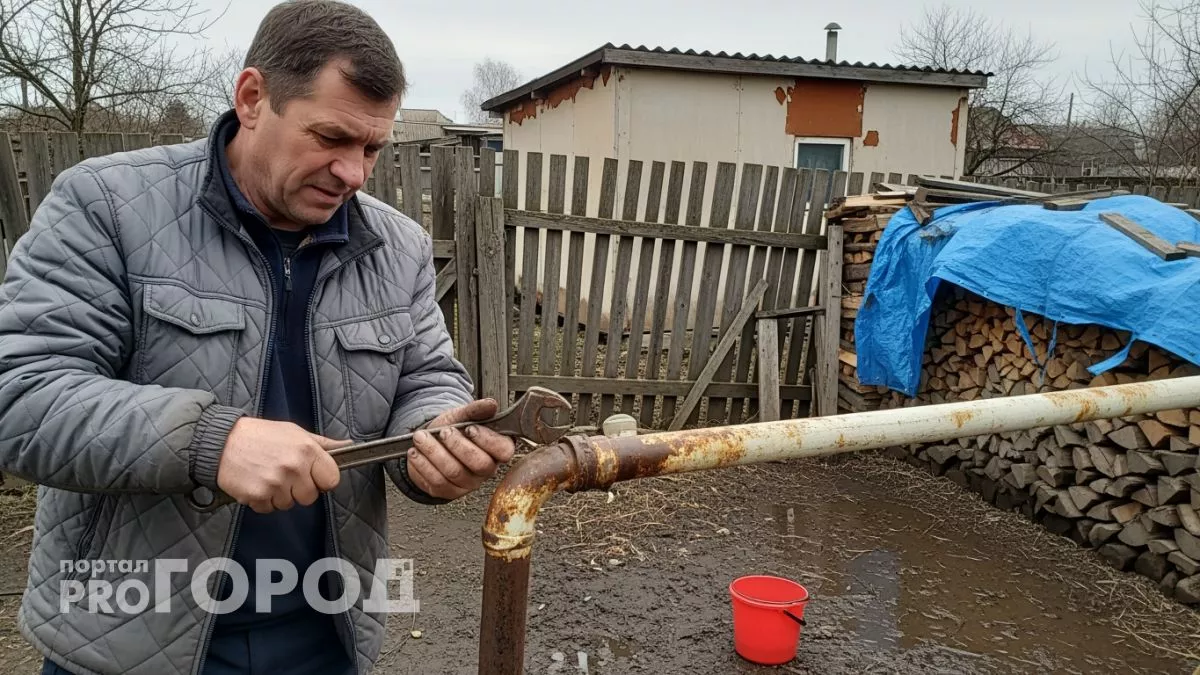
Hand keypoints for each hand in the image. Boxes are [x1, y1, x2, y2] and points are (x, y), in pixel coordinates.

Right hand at [216, 418, 351, 513]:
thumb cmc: (260, 435)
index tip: (312, 475)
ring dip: (279, 495)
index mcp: (307, 450)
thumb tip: (348, 446)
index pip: (332, 479)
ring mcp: (275, 483)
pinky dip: (263, 500)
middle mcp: (293, 467)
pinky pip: (269, 509)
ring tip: (267, 475)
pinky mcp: (257, 496)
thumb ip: (322, 444)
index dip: (322, 479)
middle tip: (284, 474)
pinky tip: (256, 483)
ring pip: (289, 504)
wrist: (221, 441)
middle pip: (310, 497)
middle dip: (299, 489)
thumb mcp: (294, 432)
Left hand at [405, 399, 515, 500]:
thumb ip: (476, 410)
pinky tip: (415, 452)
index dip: (487, 440)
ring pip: (454, 472)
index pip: (503, 451)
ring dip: (434, 452)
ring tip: (421, 437)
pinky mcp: (449, 491)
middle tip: (443, 432)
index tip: (470, 428)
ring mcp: (469, 483)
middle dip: (457, 445)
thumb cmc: (453, 428)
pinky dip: (422, 465)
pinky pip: (436, 482)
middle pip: (479, 464)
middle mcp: (487, 469)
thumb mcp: (463, 415)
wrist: (431, 440)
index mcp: (498, 449)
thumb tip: (491, 404)